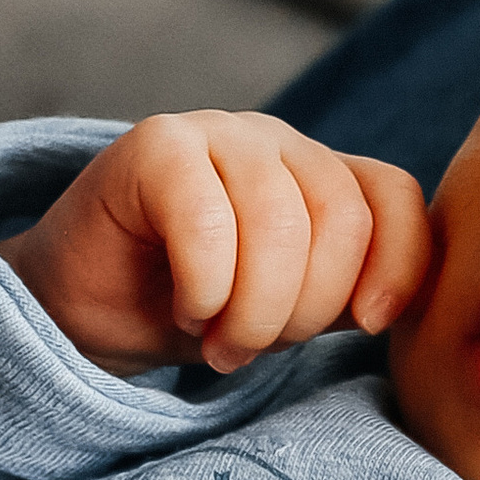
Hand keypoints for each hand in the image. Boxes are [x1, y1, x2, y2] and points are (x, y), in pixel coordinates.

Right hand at [0, 111, 430, 376]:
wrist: (82, 311)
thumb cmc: (191, 309)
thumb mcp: (289, 310)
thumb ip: (348, 295)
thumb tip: (395, 308)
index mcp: (322, 173)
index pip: (393, 197)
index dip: (397, 265)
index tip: (366, 326)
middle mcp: (278, 142)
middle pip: (341, 218)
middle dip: (305, 309)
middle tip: (254, 347)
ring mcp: (217, 132)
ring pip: (280, 222)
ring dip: (253, 311)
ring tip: (219, 340)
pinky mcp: (156, 144)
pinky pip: (207, 222)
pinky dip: (205, 288)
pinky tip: (185, 308)